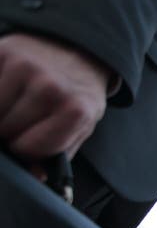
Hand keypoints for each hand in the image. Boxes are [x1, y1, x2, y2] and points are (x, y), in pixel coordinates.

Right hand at [0, 33, 110, 161]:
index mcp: (75, 112)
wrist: (78, 56)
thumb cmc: (75, 100)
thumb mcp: (78, 130)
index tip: (26, 143)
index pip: (26, 148)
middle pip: (4, 130)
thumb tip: (33, 175)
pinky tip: (6, 94)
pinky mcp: (3, 51)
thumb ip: (56, 157)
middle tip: (20, 123)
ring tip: (14, 108)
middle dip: (8, 133)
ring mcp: (25, 66)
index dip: (23, 150)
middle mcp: (50, 87)